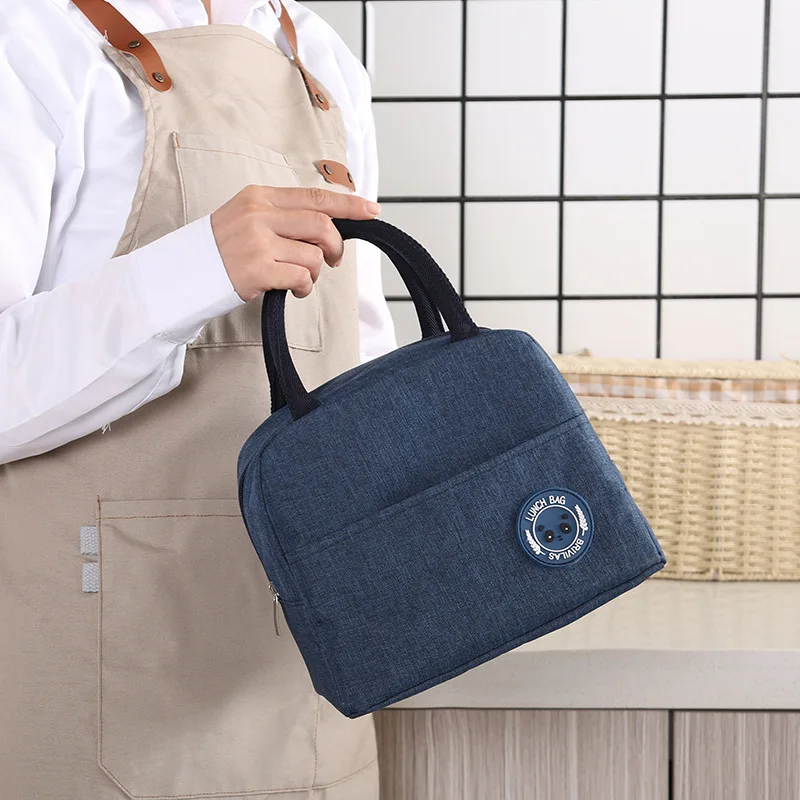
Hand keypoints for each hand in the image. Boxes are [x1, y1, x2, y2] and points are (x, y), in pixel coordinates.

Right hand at [209, 184, 380, 301]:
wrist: (182, 273)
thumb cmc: (221, 249)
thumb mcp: (247, 217)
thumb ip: (283, 215)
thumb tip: (328, 225)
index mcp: (260, 196)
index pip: (315, 196)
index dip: (349, 205)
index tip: (372, 211)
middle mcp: (259, 214)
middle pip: (322, 225)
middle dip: (336, 247)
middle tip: (332, 261)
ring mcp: (257, 241)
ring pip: (314, 255)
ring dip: (316, 272)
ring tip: (299, 278)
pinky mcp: (257, 269)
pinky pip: (302, 276)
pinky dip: (305, 287)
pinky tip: (293, 289)